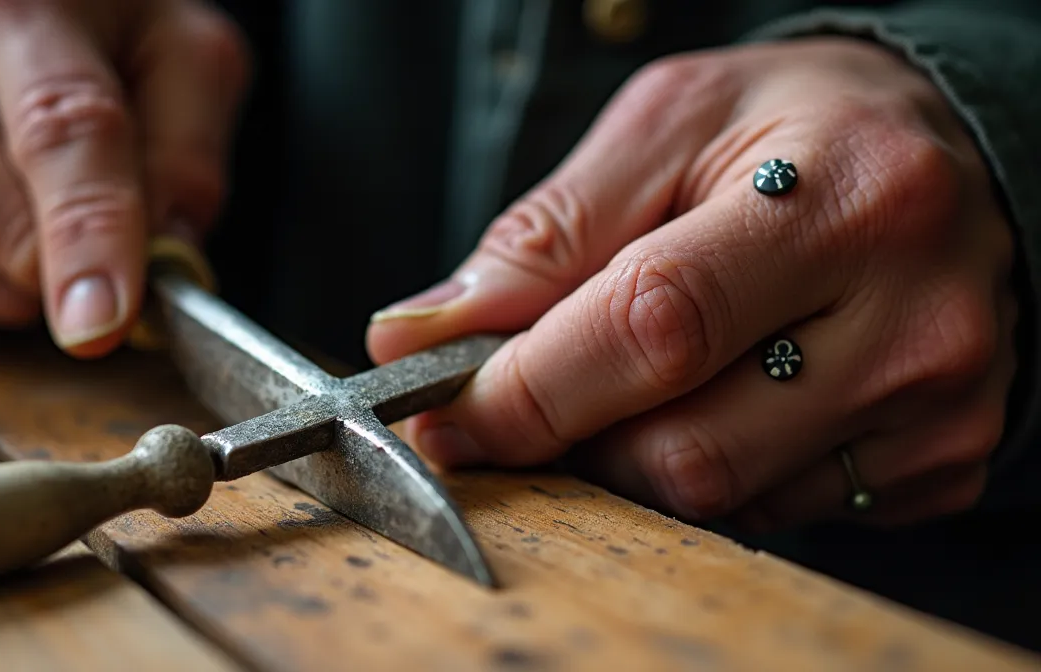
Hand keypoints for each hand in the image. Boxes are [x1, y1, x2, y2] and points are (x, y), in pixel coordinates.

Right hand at [0, 0, 247, 356]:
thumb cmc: (40, 23)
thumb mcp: (157, 43)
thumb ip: (187, 144)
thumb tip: (170, 254)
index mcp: (1, 8)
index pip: (59, 132)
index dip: (90, 235)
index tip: (103, 320)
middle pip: (12, 231)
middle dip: (76, 256)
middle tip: (83, 197)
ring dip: (22, 273)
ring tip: (6, 178)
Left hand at [366, 37, 1016, 531]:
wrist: (957, 153)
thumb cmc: (801, 128)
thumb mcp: (668, 127)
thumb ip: (543, 234)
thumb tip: (416, 338)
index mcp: (844, 199)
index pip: (655, 328)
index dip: (527, 388)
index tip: (444, 409)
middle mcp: (914, 319)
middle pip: (682, 448)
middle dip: (571, 433)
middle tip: (536, 386)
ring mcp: (937, 410)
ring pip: (717, 498)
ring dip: (634, 454)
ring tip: (645, 372)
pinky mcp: (941, 464)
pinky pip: (770, 513)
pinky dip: (710, 469)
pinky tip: (729, 393)